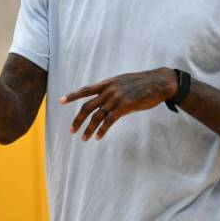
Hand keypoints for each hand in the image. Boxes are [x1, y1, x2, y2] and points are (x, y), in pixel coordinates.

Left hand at [59, 68, 177, 140]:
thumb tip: (105, 102)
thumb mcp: (123, 82)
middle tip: (71, 130)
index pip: (85, 90)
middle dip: (78, 119)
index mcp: (107, 83)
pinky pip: (109, 121)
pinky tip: (98, 137)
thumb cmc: (142, 83)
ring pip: (97, 116)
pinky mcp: (125, 106)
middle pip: (87, 107)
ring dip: (89, 129)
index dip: (72, 95)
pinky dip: (102, 130)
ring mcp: (116, 98)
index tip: (60, 101)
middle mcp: (108, 91)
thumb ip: (111, 90)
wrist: (159, 82)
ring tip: (83, 138)